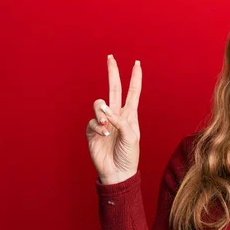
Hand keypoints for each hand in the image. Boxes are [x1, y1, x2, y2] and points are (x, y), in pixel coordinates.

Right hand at [86, 55, 141, 184]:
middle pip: (114, 89)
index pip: (133, 92)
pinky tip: (103, 134)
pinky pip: (92, 121)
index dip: (135, 78)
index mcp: (130, 115)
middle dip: (113, 73)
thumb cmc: (128, 156)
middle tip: (110, 57)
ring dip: (102, 111)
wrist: (117, 172)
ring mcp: (104, 122)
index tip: (137, 63)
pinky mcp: (92, 130)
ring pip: (99, 104)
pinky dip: (98, 126)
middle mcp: (117, 115)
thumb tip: (106, 110)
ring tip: (106, 125)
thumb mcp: (131, 137)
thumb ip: (120, 121)